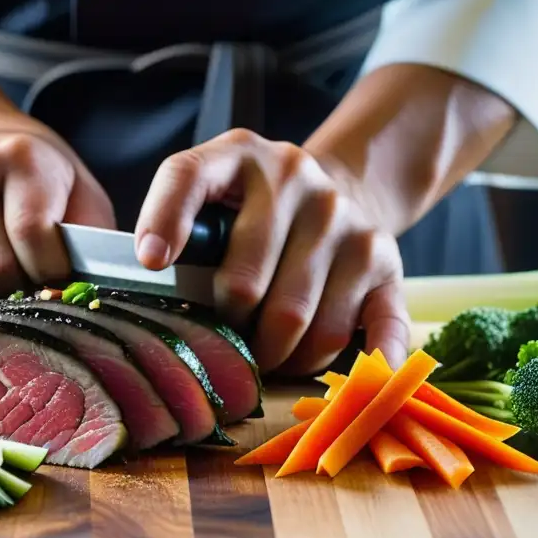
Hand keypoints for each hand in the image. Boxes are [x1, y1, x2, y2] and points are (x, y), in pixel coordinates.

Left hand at [133, 128, 410, 373]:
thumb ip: (181, 230)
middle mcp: (295, 179)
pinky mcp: (387, 260)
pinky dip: (369, 360)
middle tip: (226, 350)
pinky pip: (380, 323)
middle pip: (246, 285)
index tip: (150, 261)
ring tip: (268, 358)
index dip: (165, 220)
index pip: (188, 177)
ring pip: (302, 322)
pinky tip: (353, 381)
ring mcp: (346, 221)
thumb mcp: (212, 198)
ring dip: (277, 358)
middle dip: (228, 333)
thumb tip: (151, 278)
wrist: (338, 191)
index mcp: (238, 157)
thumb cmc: (254, 215)